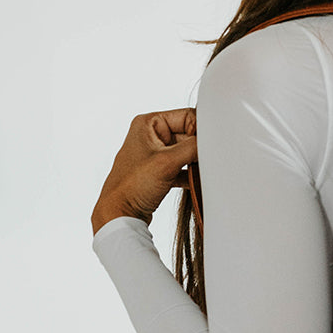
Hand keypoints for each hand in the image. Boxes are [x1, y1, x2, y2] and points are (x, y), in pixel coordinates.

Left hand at [91, 108, 196, 233]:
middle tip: (204, 160)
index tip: (208, 145)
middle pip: (188, 134)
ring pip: (186, 152)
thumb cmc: (132, 186)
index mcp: (148, 123)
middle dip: (197, 149)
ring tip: (198, 172)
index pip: (186, 116)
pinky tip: (195, 182)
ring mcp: (155, 154)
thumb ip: (193, 147)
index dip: (200, 130)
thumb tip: (213, 140)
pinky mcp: (159, 170)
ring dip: (194, 162)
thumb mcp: (168, 162)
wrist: (120, 215)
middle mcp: (150, 135)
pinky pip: (182, 166)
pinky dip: (190, 174)